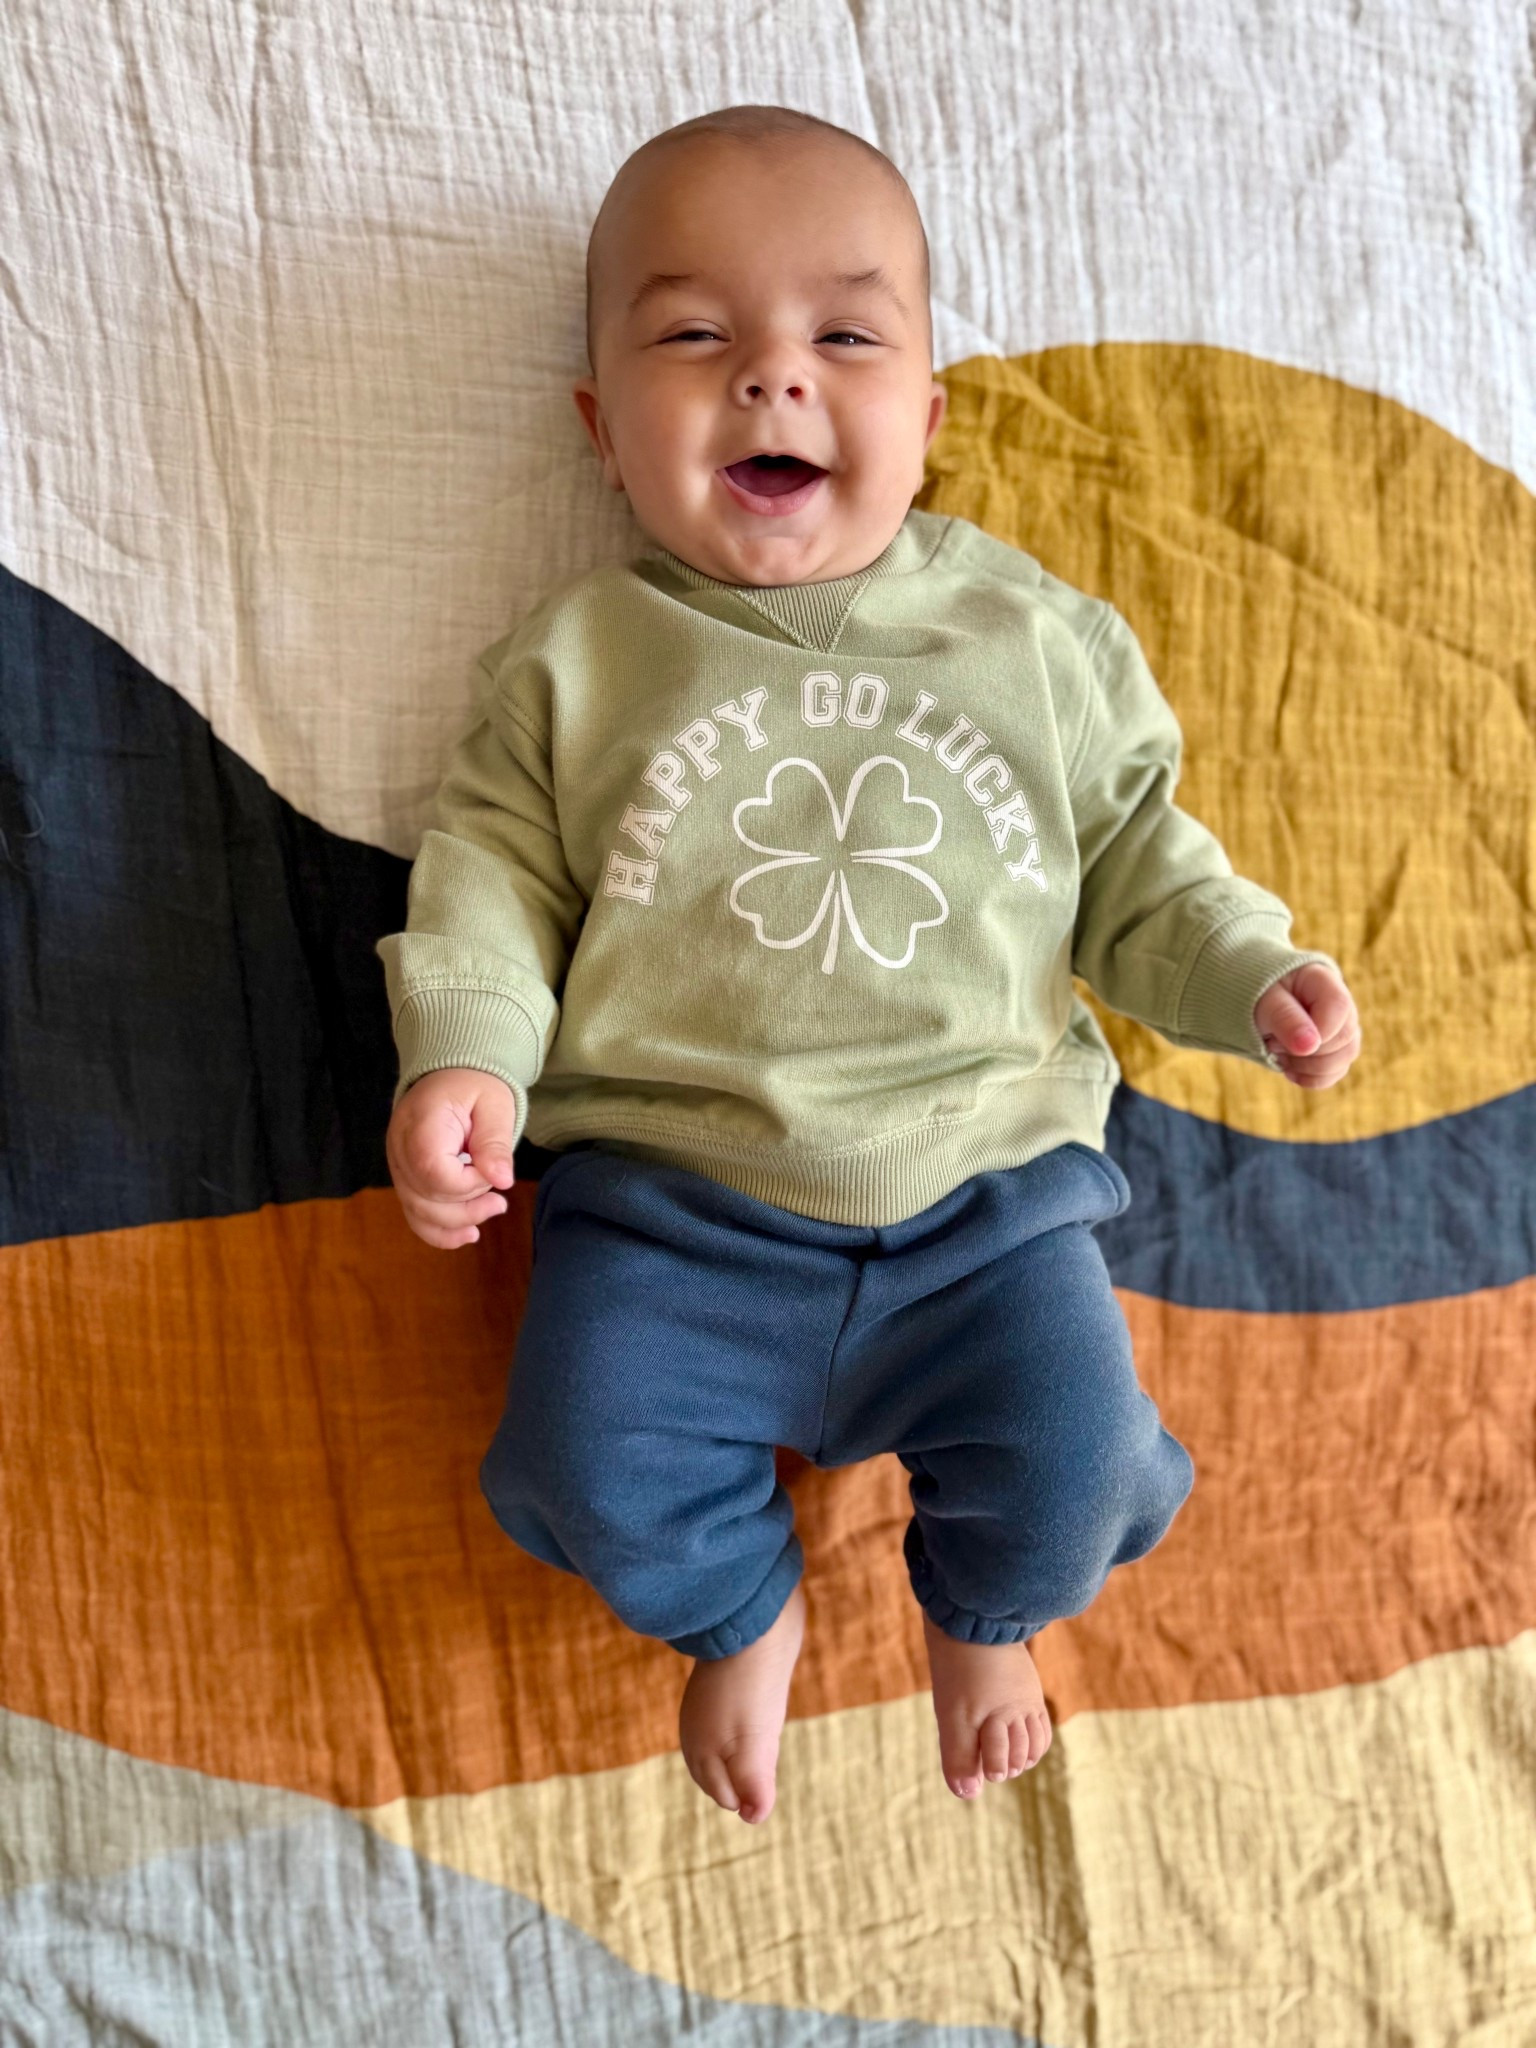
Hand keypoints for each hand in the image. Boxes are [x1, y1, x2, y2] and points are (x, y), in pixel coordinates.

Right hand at [385, 1067, 517, 1248]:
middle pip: (423, 1197)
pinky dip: (438, 1231)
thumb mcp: (495, 1104)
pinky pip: (414, 1212)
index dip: (467, 1184)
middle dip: (466, 1208)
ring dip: (455, 1223)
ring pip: (417, 1210)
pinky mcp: (405, 1177)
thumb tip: (502, 1181)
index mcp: (421, 1122)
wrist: (450, 1076)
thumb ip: (495, 1142)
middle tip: (500, 1202)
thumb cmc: (475, 1086)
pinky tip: (466, 1234)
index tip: (492, 1171)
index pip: (433, 1172)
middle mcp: (400, 1147)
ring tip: (490, 1212)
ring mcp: (397, 1165)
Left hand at [1254, 963, 1361, 1088]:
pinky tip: (1289, 1068)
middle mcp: (1340, 1004)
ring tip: (1279, 1054)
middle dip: (1306, 1052)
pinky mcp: (1336, 1049)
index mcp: (1323, 981)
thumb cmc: (1257, 995)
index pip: (1338, 1008)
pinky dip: (1311, 1078)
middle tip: (1273, 1044)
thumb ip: (1285, 1018)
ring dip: (1307, 1067)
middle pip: (1345, 1039)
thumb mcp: (1263, 1002)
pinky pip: (1336, 1073)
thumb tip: (1309, 1046)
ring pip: (1344, 1059)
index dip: (1315, 1032)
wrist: (1253, 1003)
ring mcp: (1342, 1028)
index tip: (1278, 1037)